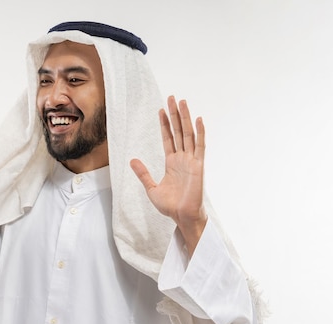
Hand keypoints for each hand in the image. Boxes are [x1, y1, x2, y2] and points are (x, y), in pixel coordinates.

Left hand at [130, 96, 207, 253]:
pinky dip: (200, 133)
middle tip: (171, 97)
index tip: (161, 110)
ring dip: (185, 118)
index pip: (168, 138)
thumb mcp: (151, 188)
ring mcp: (191, 161)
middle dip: (174, 114)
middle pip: (178, 131)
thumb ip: (143, 173)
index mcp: (172, 162)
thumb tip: (132, 160)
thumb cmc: (170, 205)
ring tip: (182, 102)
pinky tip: (199, 120)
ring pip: (188, 134)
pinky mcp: (198, 166)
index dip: (164, 124)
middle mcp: (182, 158)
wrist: (182, 216)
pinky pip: (200, 146)